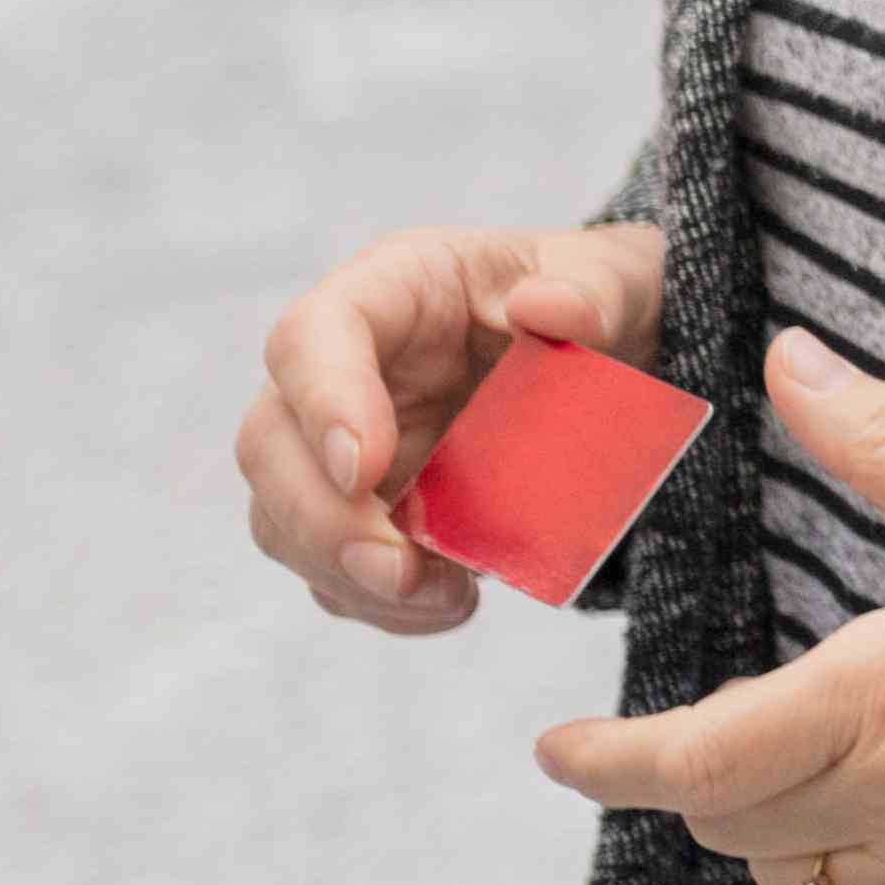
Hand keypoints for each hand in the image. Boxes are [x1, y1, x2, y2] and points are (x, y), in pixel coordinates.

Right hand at [237, 214, 666, 635]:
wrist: (605, 357)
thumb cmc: (590, 302)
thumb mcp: (615, 279)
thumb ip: (595, 290)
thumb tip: (550, 306)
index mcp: (389, 290)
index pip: (312, 336)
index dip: (322, 404)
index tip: (361, 469)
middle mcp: (342, 371)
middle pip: (269, 445)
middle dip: (321, 521)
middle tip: (399, 570)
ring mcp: (338, 446)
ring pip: (286, 522)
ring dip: (350, 577)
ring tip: (448, 600)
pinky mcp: (362, 512)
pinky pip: (335, 571)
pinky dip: (383, 603)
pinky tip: (452, 605)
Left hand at [527, 335, 884, 884]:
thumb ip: (883, 440)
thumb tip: (784, 362)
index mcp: (884, 695)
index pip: (693, 762)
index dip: (605, 765)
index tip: (557, 752)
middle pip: (729, 825)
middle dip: (702, 781)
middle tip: (723, 728)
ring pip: (794, 882)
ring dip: (778, 831)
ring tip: (817, 767)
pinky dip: (852, 881)